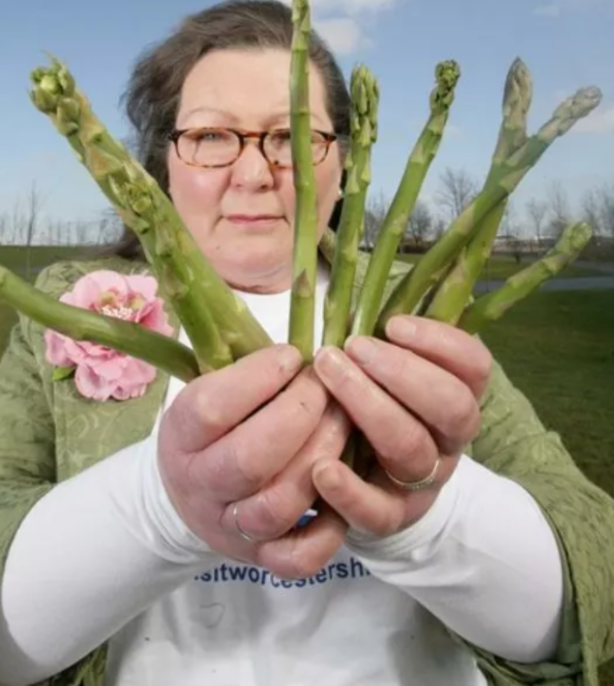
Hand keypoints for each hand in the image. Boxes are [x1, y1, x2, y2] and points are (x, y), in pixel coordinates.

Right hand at [158, 344, 349, 578]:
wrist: (187, 496)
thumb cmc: (212, 428)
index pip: (212, 409)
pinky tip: (343, 486)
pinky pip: (297, 558)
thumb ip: (246, 373)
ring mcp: (231, 527)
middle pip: (250, 458)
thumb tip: (301, 350)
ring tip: (344, 422)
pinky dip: (328, 530)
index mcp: (181, 435)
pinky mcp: (262, 558)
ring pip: (279, 505)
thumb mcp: (208, 390)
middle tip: (327, 387)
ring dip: (322, 458)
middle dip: (300, 415)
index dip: (258, 378)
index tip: (292, 356)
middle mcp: (200, 485)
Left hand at [310, 316, 491, 537]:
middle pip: (450, 407)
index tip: (394, 323)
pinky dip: (349, 491)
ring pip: (412, 449)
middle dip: (402, 372)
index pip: (474, 366)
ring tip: (328, 376)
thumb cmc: (371, 404)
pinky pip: (378, 511)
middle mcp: (448, 438)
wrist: (367, 485)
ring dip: (370, 409)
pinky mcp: (389, 517)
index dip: (440, 342)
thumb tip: (353, 277)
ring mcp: (423, 481)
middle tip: (353, 346)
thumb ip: (382, 335)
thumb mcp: (385, 368)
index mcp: (455, 394)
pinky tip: (320, 468)